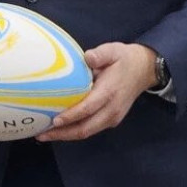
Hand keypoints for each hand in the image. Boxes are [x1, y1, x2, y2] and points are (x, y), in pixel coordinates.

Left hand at [35, 42, 156, 141]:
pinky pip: (91, 129)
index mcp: (110, 92)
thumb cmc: (124, 59)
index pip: (88, 108)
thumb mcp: (113, 50)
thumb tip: (87, 57)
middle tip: (42, 134)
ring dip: (66, 135)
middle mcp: (112, 109)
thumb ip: (100, 54)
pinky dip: (74, 131)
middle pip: (85, 128)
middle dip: (63, 133)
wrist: (144, 70)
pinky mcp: (111, 120)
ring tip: (46, 134)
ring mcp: (113, 117)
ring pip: (87, 132)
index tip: (54, 120)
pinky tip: (60, 129)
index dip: (71, 116)